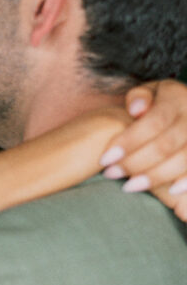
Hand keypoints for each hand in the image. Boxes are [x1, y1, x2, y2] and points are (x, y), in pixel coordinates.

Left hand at [99, 80, 186, 220]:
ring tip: (129, 186)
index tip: (105, 159)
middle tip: (111, 174)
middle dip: (134, 163)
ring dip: (154, 177)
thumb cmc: (158, 103)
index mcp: (177, 98)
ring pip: (182, 160)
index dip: (129, 142)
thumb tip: (136, 109)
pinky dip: (186, 181)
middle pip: (165, 145)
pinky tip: (169, 192)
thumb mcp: (148, 92)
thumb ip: (139, 97)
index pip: (153, 123)